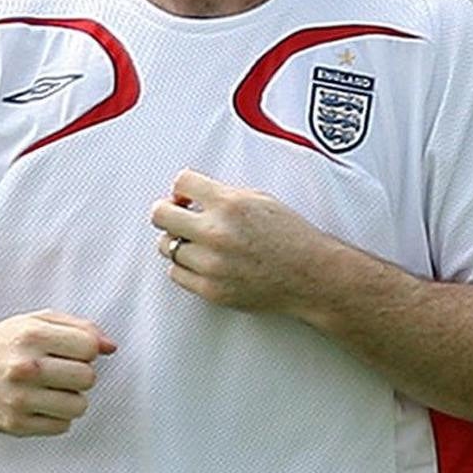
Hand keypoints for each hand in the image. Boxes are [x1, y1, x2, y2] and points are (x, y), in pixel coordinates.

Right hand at [0, 313, 114, 435]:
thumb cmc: (7, 344)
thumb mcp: (37, 322)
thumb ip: (79, 328)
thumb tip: (111, 347)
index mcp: (29, 335)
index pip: (89, 347)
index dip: (86, 350)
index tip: (71, 351)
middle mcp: (22, 367)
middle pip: (88, 378)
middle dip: (80, 375)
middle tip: (60, 372)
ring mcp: (17, 398)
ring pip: (79, 406)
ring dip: (71, 398)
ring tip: (50, 389)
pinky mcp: (14, 423)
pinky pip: (62, 426)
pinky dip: (56, 416)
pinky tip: (39, 403)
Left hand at [152, 170, 334, 315]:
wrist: (312, 276)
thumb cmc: (292, 238)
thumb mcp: (261, 200)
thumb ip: (223, 195)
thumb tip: (190, 196)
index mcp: (230, 204)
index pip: (181, 183)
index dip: (183, 189)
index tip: (187, 197)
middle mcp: (217, 233)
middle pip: (160, 215)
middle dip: (169, 212)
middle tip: (179, 216)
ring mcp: (212, 264)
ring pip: (166, 246)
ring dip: (178, 242)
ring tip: (197, 243)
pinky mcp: (212, 290)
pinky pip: (177, 274)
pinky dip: (186, 267)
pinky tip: (205, 263)